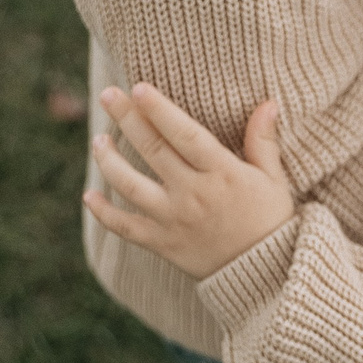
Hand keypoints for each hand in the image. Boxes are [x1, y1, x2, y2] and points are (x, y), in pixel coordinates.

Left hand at [82, 83, 296, 280]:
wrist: (267, 274)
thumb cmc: (271, 219)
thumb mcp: (273, 178)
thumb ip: (263, 140)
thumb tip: (269, 103)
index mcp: (223, 174)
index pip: (185, 135)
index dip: (160, 110)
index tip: (139, 88)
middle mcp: (195, 194)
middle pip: (153, 150)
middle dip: (128, 119)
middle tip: (108, 94)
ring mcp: (175, 220)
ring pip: (132, 186)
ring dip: (110, 161)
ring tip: (98, 139)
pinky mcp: (163, 244)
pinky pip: (126, 227)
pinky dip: (104, 213)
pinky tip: (89, 195)